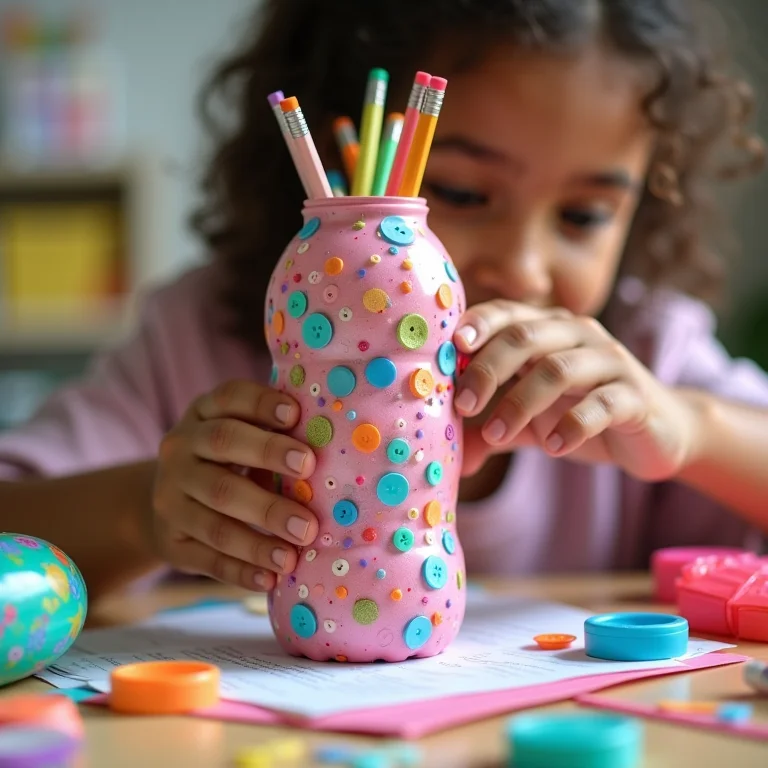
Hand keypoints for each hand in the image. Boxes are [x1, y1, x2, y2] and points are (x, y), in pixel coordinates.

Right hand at [151, 380, 318, 590]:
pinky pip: (206, 559)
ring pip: (214, 514)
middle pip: (221, 445)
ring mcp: (169, 497)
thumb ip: (275, 435)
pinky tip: (271, 578)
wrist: (169, 504)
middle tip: (309, 472)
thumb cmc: (228, 463)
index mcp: (203, 414)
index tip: (295, 414)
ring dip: (258, 533)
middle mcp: (180, 449)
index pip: (229, 398)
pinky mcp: (170, 541)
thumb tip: (338, 445)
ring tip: (299, 545)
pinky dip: (241, 570)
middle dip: (267, 456)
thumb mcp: (240, 436)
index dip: (260, 402)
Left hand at [453, 301, 698, 480]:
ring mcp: (610, 362)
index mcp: (548, 330)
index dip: (478, 324)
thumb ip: (491, 433)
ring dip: (520, 403)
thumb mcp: (531, 423)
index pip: (507, 314)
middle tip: (462, 405)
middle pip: (524, 337)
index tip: (451, 349)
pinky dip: (572, 425)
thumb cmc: (583, 414)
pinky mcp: (635, 395)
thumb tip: (454, 462)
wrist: (657, 432)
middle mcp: (578, 335)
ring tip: (498, 434)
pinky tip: (554, 448)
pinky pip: (602, 404)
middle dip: (487, 369)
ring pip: (557, 370)